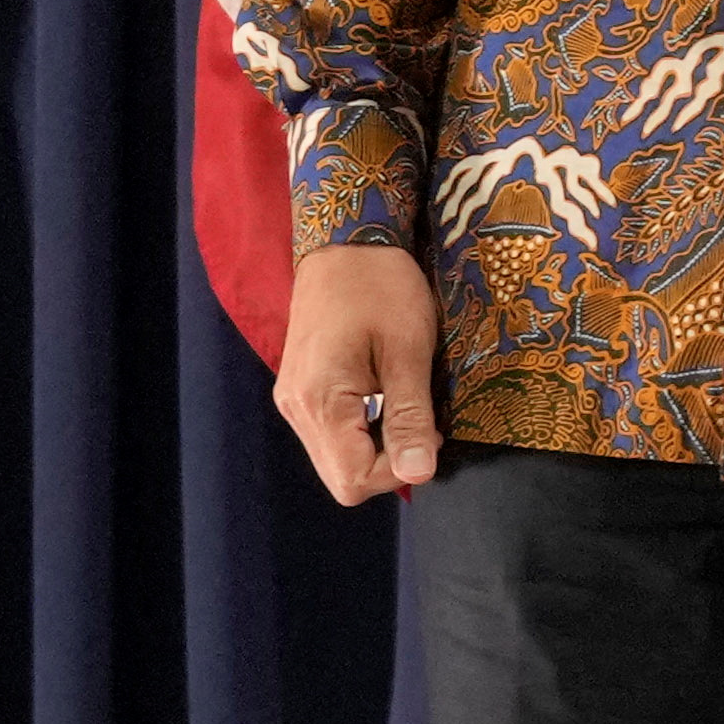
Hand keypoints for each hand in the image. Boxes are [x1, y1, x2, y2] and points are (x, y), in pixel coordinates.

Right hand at [274, 245, 443, 502]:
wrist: (346, 243)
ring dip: (377, 447)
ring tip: (407, 403)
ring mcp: (294, 400)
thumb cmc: (382, 288)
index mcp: (319, 402)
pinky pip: (331, 433)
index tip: (430, 434)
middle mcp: (296, 409)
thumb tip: (418, 475)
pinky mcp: (300, 390)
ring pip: (336, 458)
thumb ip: (409, 416)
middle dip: (389, 464)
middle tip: (423, 422)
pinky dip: (364, 430)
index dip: (397, 472)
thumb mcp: (408, 351)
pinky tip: (387, 396)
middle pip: (341, 477)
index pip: (352, 480)